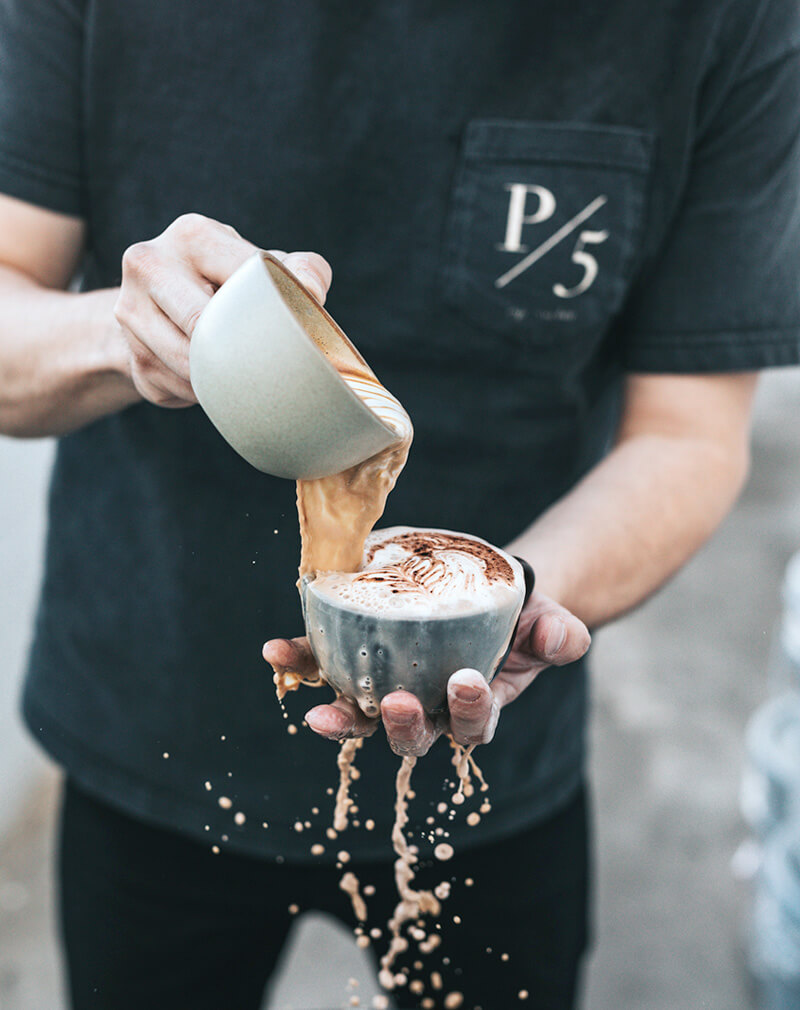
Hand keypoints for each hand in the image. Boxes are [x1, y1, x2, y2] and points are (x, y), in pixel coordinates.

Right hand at [113, 213, 331, 406]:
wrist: (165, 306)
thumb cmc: (231, 284)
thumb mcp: (264, 265)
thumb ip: (300, 269)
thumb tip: (312, 291)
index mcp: (192, 234)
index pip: (241, 279)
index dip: (272, 309)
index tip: (294, 330)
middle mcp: (149, 264)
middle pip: (203, 325)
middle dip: (240, 349)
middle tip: (269, 363)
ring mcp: (130, 312)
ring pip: (190, 365)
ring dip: (222, 378)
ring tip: (243, 371)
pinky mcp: (132, 358)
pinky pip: (179, 389)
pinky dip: (204, 393)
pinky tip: (212, 379)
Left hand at [262, 590, 589, 756]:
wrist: (485, 596)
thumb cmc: (520, 617)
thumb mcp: (547, 621)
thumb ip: (557, 634)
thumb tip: (565, 639)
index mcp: (475, 708)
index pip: (474, 723)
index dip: (470, 710)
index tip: (468, 680)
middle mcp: (429, 710)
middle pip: (412, 734)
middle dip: (403, 725)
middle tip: (397, 704)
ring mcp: (388, 690)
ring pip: (361, 714)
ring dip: (338, 714)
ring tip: (315, 710)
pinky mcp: (356, 664)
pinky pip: (325, 668)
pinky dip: (301, 664)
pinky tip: (277, 652)